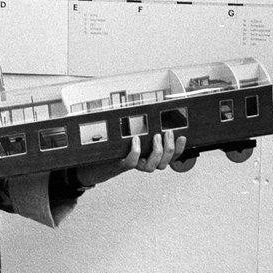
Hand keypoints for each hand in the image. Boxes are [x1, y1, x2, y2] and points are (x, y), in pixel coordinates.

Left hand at [75, 129, 195, 187]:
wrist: (90, 164)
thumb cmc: (110, 148)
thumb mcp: (127, 135)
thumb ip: (139, 126)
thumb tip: (149, 106)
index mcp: (148, 156)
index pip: (169, 157)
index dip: (178, 149)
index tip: (181, 136)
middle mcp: (142, 163)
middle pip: (163, 164)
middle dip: (169, 149)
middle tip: (166, 133)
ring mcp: (132, 165)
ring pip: (151, 167)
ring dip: (157, 151)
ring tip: (155, 136)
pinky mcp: (120, 164)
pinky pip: (132, 161)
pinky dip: (136, 151)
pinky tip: (135, 140)